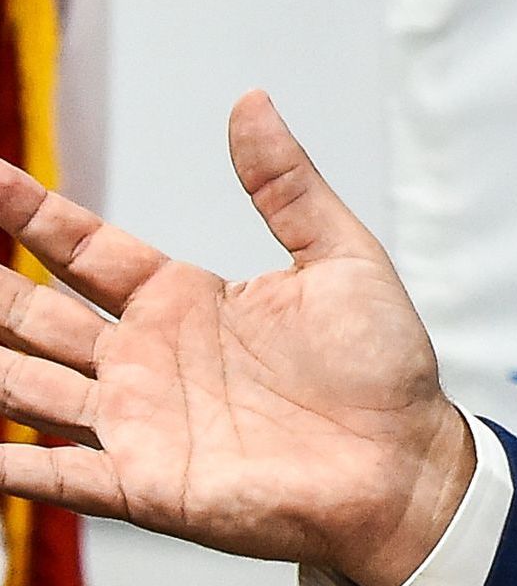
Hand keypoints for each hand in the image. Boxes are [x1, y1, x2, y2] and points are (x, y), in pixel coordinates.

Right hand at [0, 92, 472, 585]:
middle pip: (31, 313)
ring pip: (24, 384)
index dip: (28, 213)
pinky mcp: (145, 484)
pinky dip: (10, 466)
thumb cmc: (383, 370)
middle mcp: (144, 360)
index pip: (81, 249)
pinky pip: (57, 474)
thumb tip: (252, 101)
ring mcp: (136, 422)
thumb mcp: (342, 260)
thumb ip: (288, 186)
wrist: (407, 467)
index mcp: (183, 301)